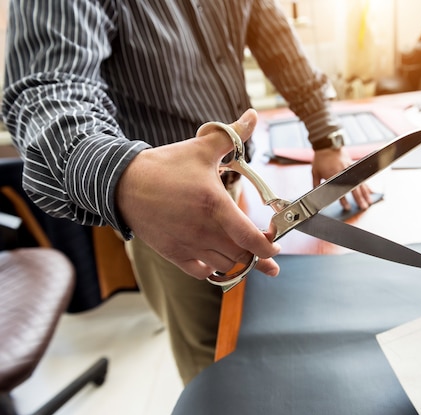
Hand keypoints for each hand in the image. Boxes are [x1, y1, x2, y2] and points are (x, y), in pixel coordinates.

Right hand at [116, 109, 280, 279]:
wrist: (123, 183)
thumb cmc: (165, 165)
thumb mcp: (201, 147)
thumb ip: (232, 134)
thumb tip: (253, 115)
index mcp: (214, 205)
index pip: (250, 238)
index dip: (268, 245)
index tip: (275, 242)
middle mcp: (203, 230)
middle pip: (242, 257)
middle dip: (259, 256)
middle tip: (267, 252)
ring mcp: (187, 244)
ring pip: (224, 266)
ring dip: (238, 262)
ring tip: (245, 254)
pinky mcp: (173, 253)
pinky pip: (201, 273)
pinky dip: (213, 270)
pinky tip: (218, 260)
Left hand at [311, 147, 371, 210]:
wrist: (327, 144)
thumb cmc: (320, 158)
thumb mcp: (315, 172)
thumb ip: (316, 184)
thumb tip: (315, 194)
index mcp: (333, 174)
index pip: (340, 190)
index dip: (344, 200)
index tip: (347, 207)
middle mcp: (343, 172)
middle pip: (353, 188)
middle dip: (359, 199)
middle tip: (363, 207)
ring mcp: (349, 168)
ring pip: (359, 183)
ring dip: (365, 193)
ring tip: (369, 202)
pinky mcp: (353, 165)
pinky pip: (361, 177)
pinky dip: (366, 185)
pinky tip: (370, 191)